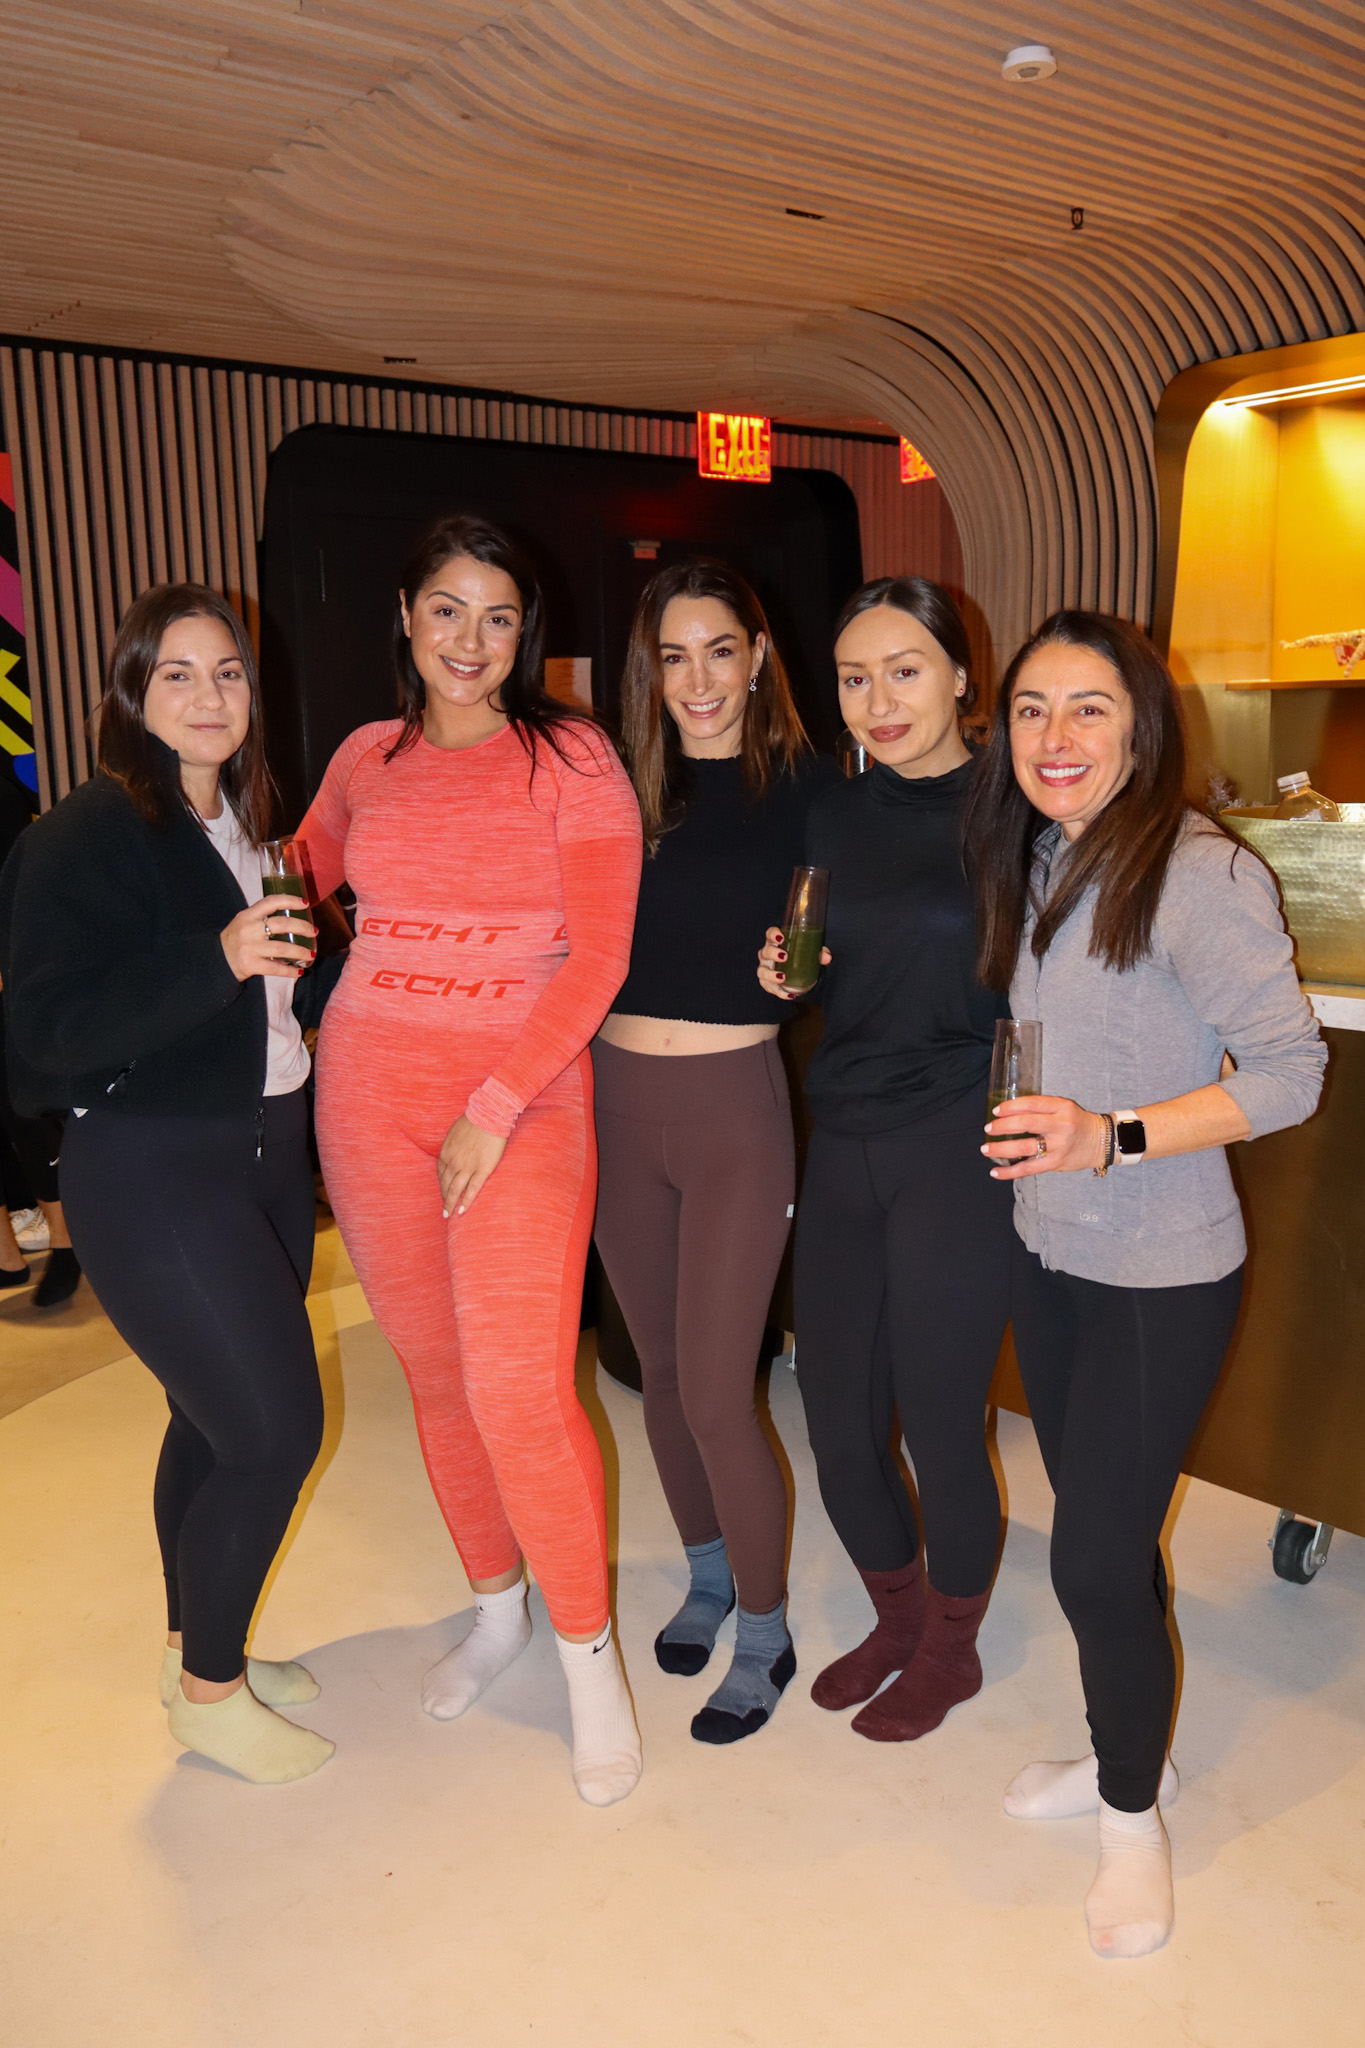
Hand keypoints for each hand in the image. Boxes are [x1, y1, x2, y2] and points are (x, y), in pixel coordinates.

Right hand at [221, 901, 317, 980]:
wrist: (218, 960)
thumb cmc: (236, 938)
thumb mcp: (244, 922)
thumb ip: (262, 917)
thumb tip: (294, 918)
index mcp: (248, 915)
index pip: (270, 902)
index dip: (289, 900)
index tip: (305, 903)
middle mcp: (249, 929)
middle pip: (282, 924)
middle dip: (302, 927)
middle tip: (314, 931)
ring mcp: (250, 947)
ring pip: (282, 948)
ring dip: (301, 951)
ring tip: (312, 954)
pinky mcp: (251, 965)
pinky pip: (276, 968)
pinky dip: (290, 971)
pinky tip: (300, 971)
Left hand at [438, 1114, 507, 1214]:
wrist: (489, 1116)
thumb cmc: (473, 1121)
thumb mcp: (454, 1132)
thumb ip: (451, 1145)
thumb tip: (452, 1152)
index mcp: (446, 1152)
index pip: (440, 1174)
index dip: (441, 1185)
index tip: (443, 1192)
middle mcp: (453, 1162)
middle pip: (445, 1184)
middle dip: (444, 1198)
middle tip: (444, 1210)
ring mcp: (467, 1167)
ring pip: (455, 1190)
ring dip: (450, 1204)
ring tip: (449, 1214)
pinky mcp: (482, 1169)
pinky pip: (472, 1189)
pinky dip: (466, 1201)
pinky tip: (462, 1210)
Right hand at [757, 924, 831, 999]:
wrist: (795, 972)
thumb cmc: (799, 957)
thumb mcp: (810, 952)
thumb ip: (819, 953)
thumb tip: (827, 957)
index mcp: (776, 942)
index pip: (770, 934)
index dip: (773, 934)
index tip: (781, 938)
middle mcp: (767, 955)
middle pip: (765, 952)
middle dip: (773, 954)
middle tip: (784, 957)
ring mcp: (765, 969)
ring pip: (762, 971)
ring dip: (771, 975)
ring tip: (782, 978)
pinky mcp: (767, 982)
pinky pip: (769, 988)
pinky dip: (779, 992)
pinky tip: (789, 995)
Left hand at [983, 1096, 1108, 1178]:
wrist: (1102, 1141)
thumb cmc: (1077, 1122)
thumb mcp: (1064, 1107)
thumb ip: (1041, 1108)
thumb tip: (1008, 1112)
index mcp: (1062, 1108)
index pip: (1032, 1104)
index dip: (1011, 1107)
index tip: (996, 1111)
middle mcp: (1061, 1126)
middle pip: (1026, 1124)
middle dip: (1003, 1126)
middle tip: (988, 1128)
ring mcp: (1058, 1146)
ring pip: (1024, 1148)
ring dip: (1001, 1149)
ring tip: (986, 1149)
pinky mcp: (1055, 1163)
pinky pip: (1028, 1169)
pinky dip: (1010, 1172)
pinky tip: (995, 1172)